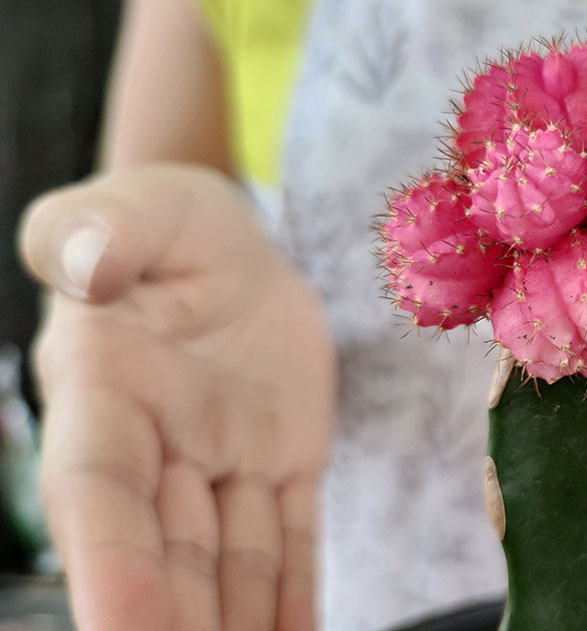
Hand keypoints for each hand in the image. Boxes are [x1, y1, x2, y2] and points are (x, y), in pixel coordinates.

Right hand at [20, 165, 335, 630]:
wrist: (228, 244)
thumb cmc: (161, 221)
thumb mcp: (131, 208)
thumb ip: (92, 233)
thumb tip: (81, 265)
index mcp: (103, 393)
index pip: (100, 497)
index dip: (110, 570)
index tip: (123, 629)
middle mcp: (159, 449)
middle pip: (168, 559)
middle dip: (179, 626)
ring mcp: (225, 465)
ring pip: (232, 568)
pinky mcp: (286, 464)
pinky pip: (292, 543)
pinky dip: (294, 604)